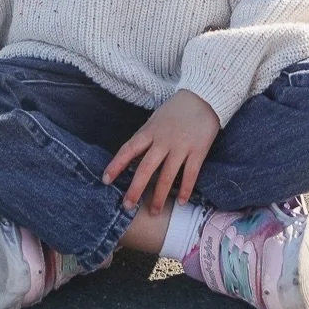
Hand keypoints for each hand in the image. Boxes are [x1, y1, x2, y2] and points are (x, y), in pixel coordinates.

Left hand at [103, 89, 221, 212]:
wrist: (203, 97)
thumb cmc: (176, 110)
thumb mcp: (155, 119)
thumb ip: (146, 138)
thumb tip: (132, 159)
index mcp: (150, 131)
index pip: (129, 149)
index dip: (116, 165)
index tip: (105, 180)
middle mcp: (163, 140)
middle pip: (146, 167)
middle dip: (135, 189)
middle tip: (128, 206)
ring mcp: (181, 146)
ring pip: (167, 176)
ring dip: (159, 196)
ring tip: (154, 211)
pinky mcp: (198, 150)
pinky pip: (190, 174)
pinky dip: (185, 189)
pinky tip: (181, 202)